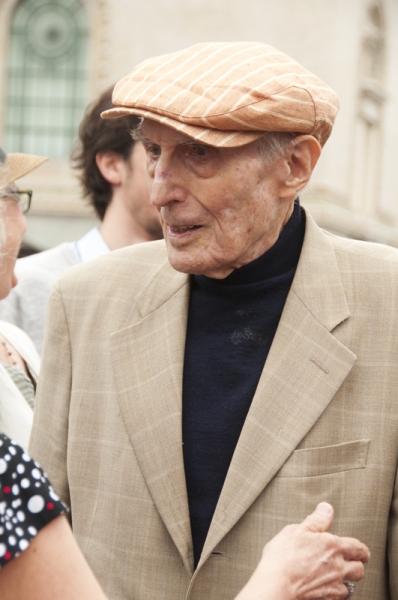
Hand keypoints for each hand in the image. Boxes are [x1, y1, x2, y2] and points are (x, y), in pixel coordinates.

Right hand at [234, 502, 369, 599]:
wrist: (276, 583)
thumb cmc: (283, 556)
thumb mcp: (298, 530)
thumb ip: (316, 520)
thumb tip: (327, 509)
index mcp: (332, 545)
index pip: (357, 547)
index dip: (360, 549)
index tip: (360, 550)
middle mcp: (338, 566)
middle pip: (360, 568)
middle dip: (358, 564)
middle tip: (354, 562)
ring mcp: (334, 584)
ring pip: (352, 584)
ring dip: (348, 579)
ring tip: (341, 576)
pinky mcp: (328, 598)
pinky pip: (341, 597)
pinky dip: (338, 592)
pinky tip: (329, 588)